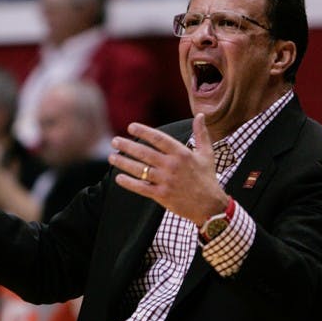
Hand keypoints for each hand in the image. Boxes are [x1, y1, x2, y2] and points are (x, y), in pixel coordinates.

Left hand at [108, 113, 227, 225]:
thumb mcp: (207, 154)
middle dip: (127, 146)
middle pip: (145, 153)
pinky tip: (119, 178)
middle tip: (114, 141)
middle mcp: (172, 165)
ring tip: (112, 157)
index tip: (130, 127)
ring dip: (124, 163)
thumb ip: (201, 134)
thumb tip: (201, 115)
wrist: (209, 205)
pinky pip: (141, 188)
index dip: (143, 132)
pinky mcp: (161, 195)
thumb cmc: (207, 179)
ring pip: (140, 170)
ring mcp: (165, 181)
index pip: (158, 138)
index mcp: (181, 153)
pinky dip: (129, 183)